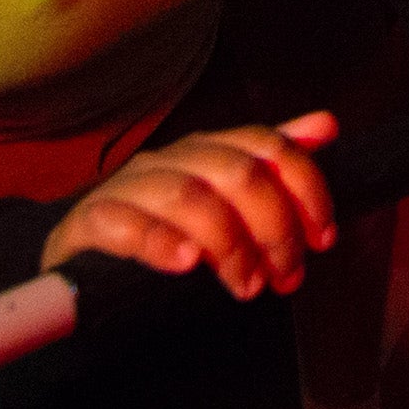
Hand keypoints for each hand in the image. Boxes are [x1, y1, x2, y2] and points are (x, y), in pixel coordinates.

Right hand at [40, 111, 337, 292]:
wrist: (82, 269)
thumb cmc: (162, 236)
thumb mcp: (223, 203)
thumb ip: (271, 166)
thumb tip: (326, 124)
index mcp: (202, 152)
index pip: (264, 145)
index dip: (303, 186)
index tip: (323, 236)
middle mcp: (166, 161)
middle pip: (234, 172)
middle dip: (273, 226)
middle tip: (285, 275)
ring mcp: (124, 189)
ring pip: (187, 196)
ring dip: (229, 244)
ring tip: (245, 284)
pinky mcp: (88, 225)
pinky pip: (123, 224)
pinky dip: (159, 243)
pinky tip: (186, 263)